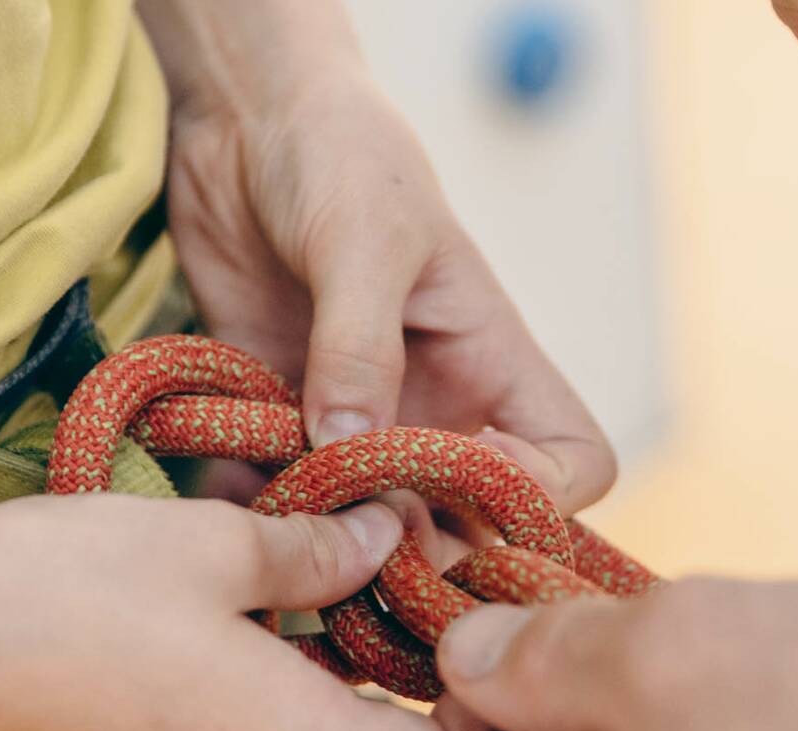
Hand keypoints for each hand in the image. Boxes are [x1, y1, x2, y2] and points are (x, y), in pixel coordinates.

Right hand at [0, 496, 492, 730]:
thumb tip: (391, 534)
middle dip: (440, 711)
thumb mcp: (214, 545)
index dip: (486, 720)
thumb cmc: (65, 586)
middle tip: (438, 615)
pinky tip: (303, 628)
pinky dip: (316, 709)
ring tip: (381, 607)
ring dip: (377, 705)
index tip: (473, 635)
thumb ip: (323, 549)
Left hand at [137, 0, 614, 512]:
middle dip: (421, 543)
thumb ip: (359, 344)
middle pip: (469, 520)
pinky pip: (282, 488)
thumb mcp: (363, 239)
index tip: (465, 478)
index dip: (538, 493)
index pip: (573, 461)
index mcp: (491, 362)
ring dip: (332, 535)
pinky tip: (224, 484)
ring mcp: (359, 419)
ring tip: (283, 516)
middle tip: (354, 535)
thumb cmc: (340, 153)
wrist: (247, 121)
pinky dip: (256, 504)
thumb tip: (348, 446)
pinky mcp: (283, 413)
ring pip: (372, 521)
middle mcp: (436, 406)